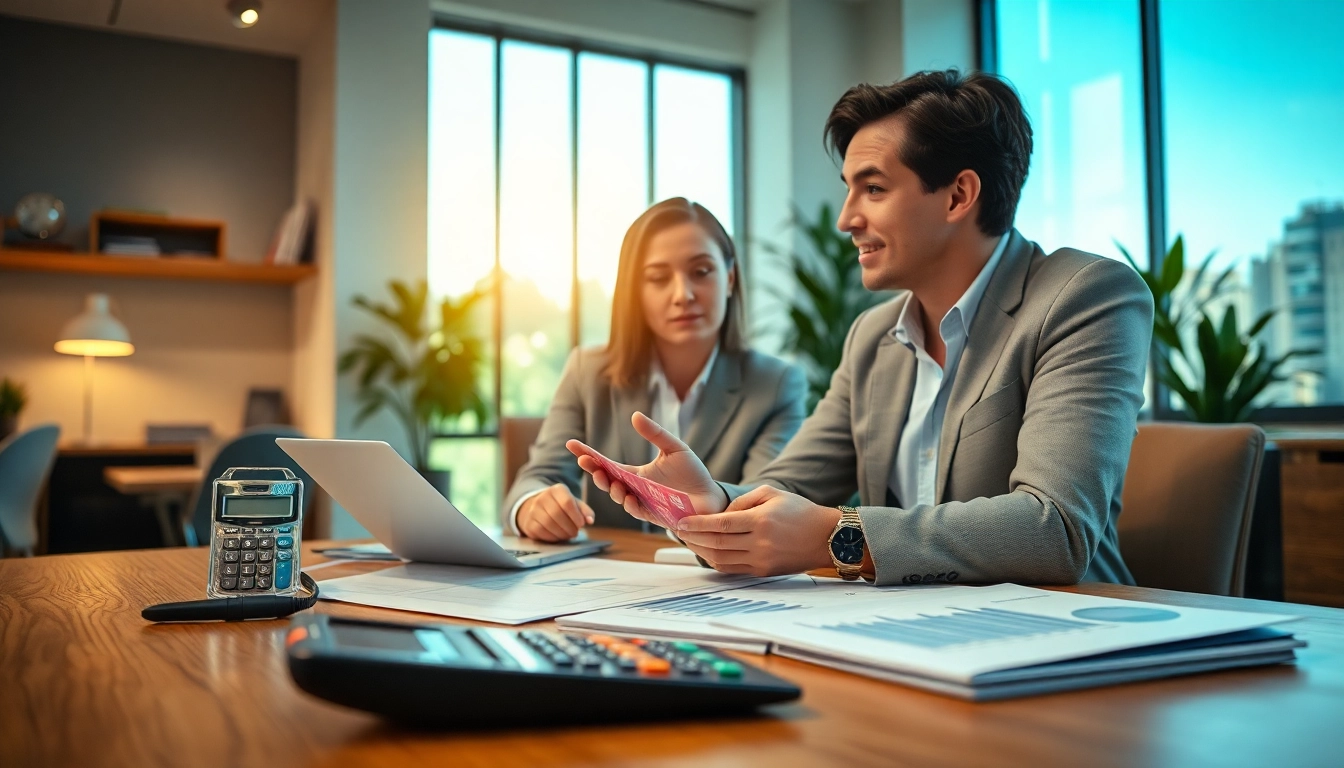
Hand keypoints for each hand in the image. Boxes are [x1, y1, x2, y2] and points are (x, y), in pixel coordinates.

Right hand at [516, 483, 593, 541]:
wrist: (538, 509)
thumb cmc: (561, 507)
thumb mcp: (575, 504)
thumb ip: (585, 511)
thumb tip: (590, 520)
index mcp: (557, 490)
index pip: (567, 502)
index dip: (576, 516)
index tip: (581, 525)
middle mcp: (542, 497)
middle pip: (557, 514)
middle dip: (570, 527)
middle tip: (575, 532)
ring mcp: (533, 510)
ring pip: (549, 524)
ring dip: (562, 533)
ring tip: (568, 534)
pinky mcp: (529, 523)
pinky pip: (541, 532)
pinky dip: (553, 537)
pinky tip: (558, 536)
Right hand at [566, 412, 728, 524]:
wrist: (711, 497)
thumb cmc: (692, 474)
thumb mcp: (674, 448)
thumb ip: (655, 433)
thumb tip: (635, 415)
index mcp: (635, 473)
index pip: (606, 463)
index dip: (588, 454)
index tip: (571, 444)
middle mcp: (635, 488)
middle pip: (607, 480)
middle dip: (594, 471)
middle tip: (585, 461)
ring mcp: (643, 502)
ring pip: (619, 496)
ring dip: (611, 488)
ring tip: (609, 479)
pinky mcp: (655, 514)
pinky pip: (638, 510)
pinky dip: (631, 504)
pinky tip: (629, 496)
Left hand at [674, 485, 840, 575]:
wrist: (826, 537)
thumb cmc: (800, 511)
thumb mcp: (772, 493)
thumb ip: (743, 501)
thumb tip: (720, 514)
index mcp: (761, 520)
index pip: (721, 524)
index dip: (698, 524)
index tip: (681, 522)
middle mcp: (760, 543)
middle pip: (717, 544)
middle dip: (693, 538)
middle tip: (679, 531)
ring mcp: (761, 560)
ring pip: (721, 559)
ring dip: (700, 551)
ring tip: (689, 541)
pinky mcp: (763, 571)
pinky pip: (732, 569)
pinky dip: (715, 561)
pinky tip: (707, 552)